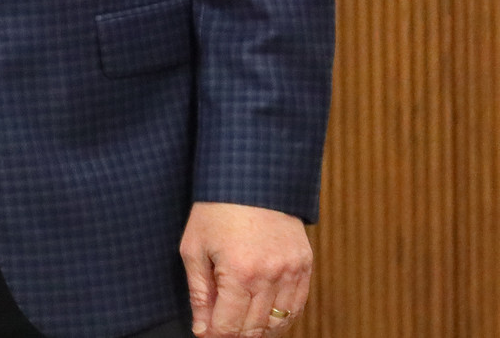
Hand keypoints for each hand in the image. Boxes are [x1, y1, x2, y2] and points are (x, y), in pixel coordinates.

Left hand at [179, 201, 310, 336]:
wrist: (251, 176)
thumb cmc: (215, 209)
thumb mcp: (194, 248)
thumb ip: (199, 292)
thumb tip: (201, 329)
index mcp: (239, 272)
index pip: (228, 326)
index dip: (214, 334)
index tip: (206, 332)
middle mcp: (270, 276)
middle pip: (254, 328)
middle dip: (234, 333)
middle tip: (220, 325)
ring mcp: (292, 271)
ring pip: (278, 323)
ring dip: (258, 329)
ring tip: (240, 320)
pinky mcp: (305, 265)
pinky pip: (297, 306)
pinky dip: (282, 317)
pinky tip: (265, 314)